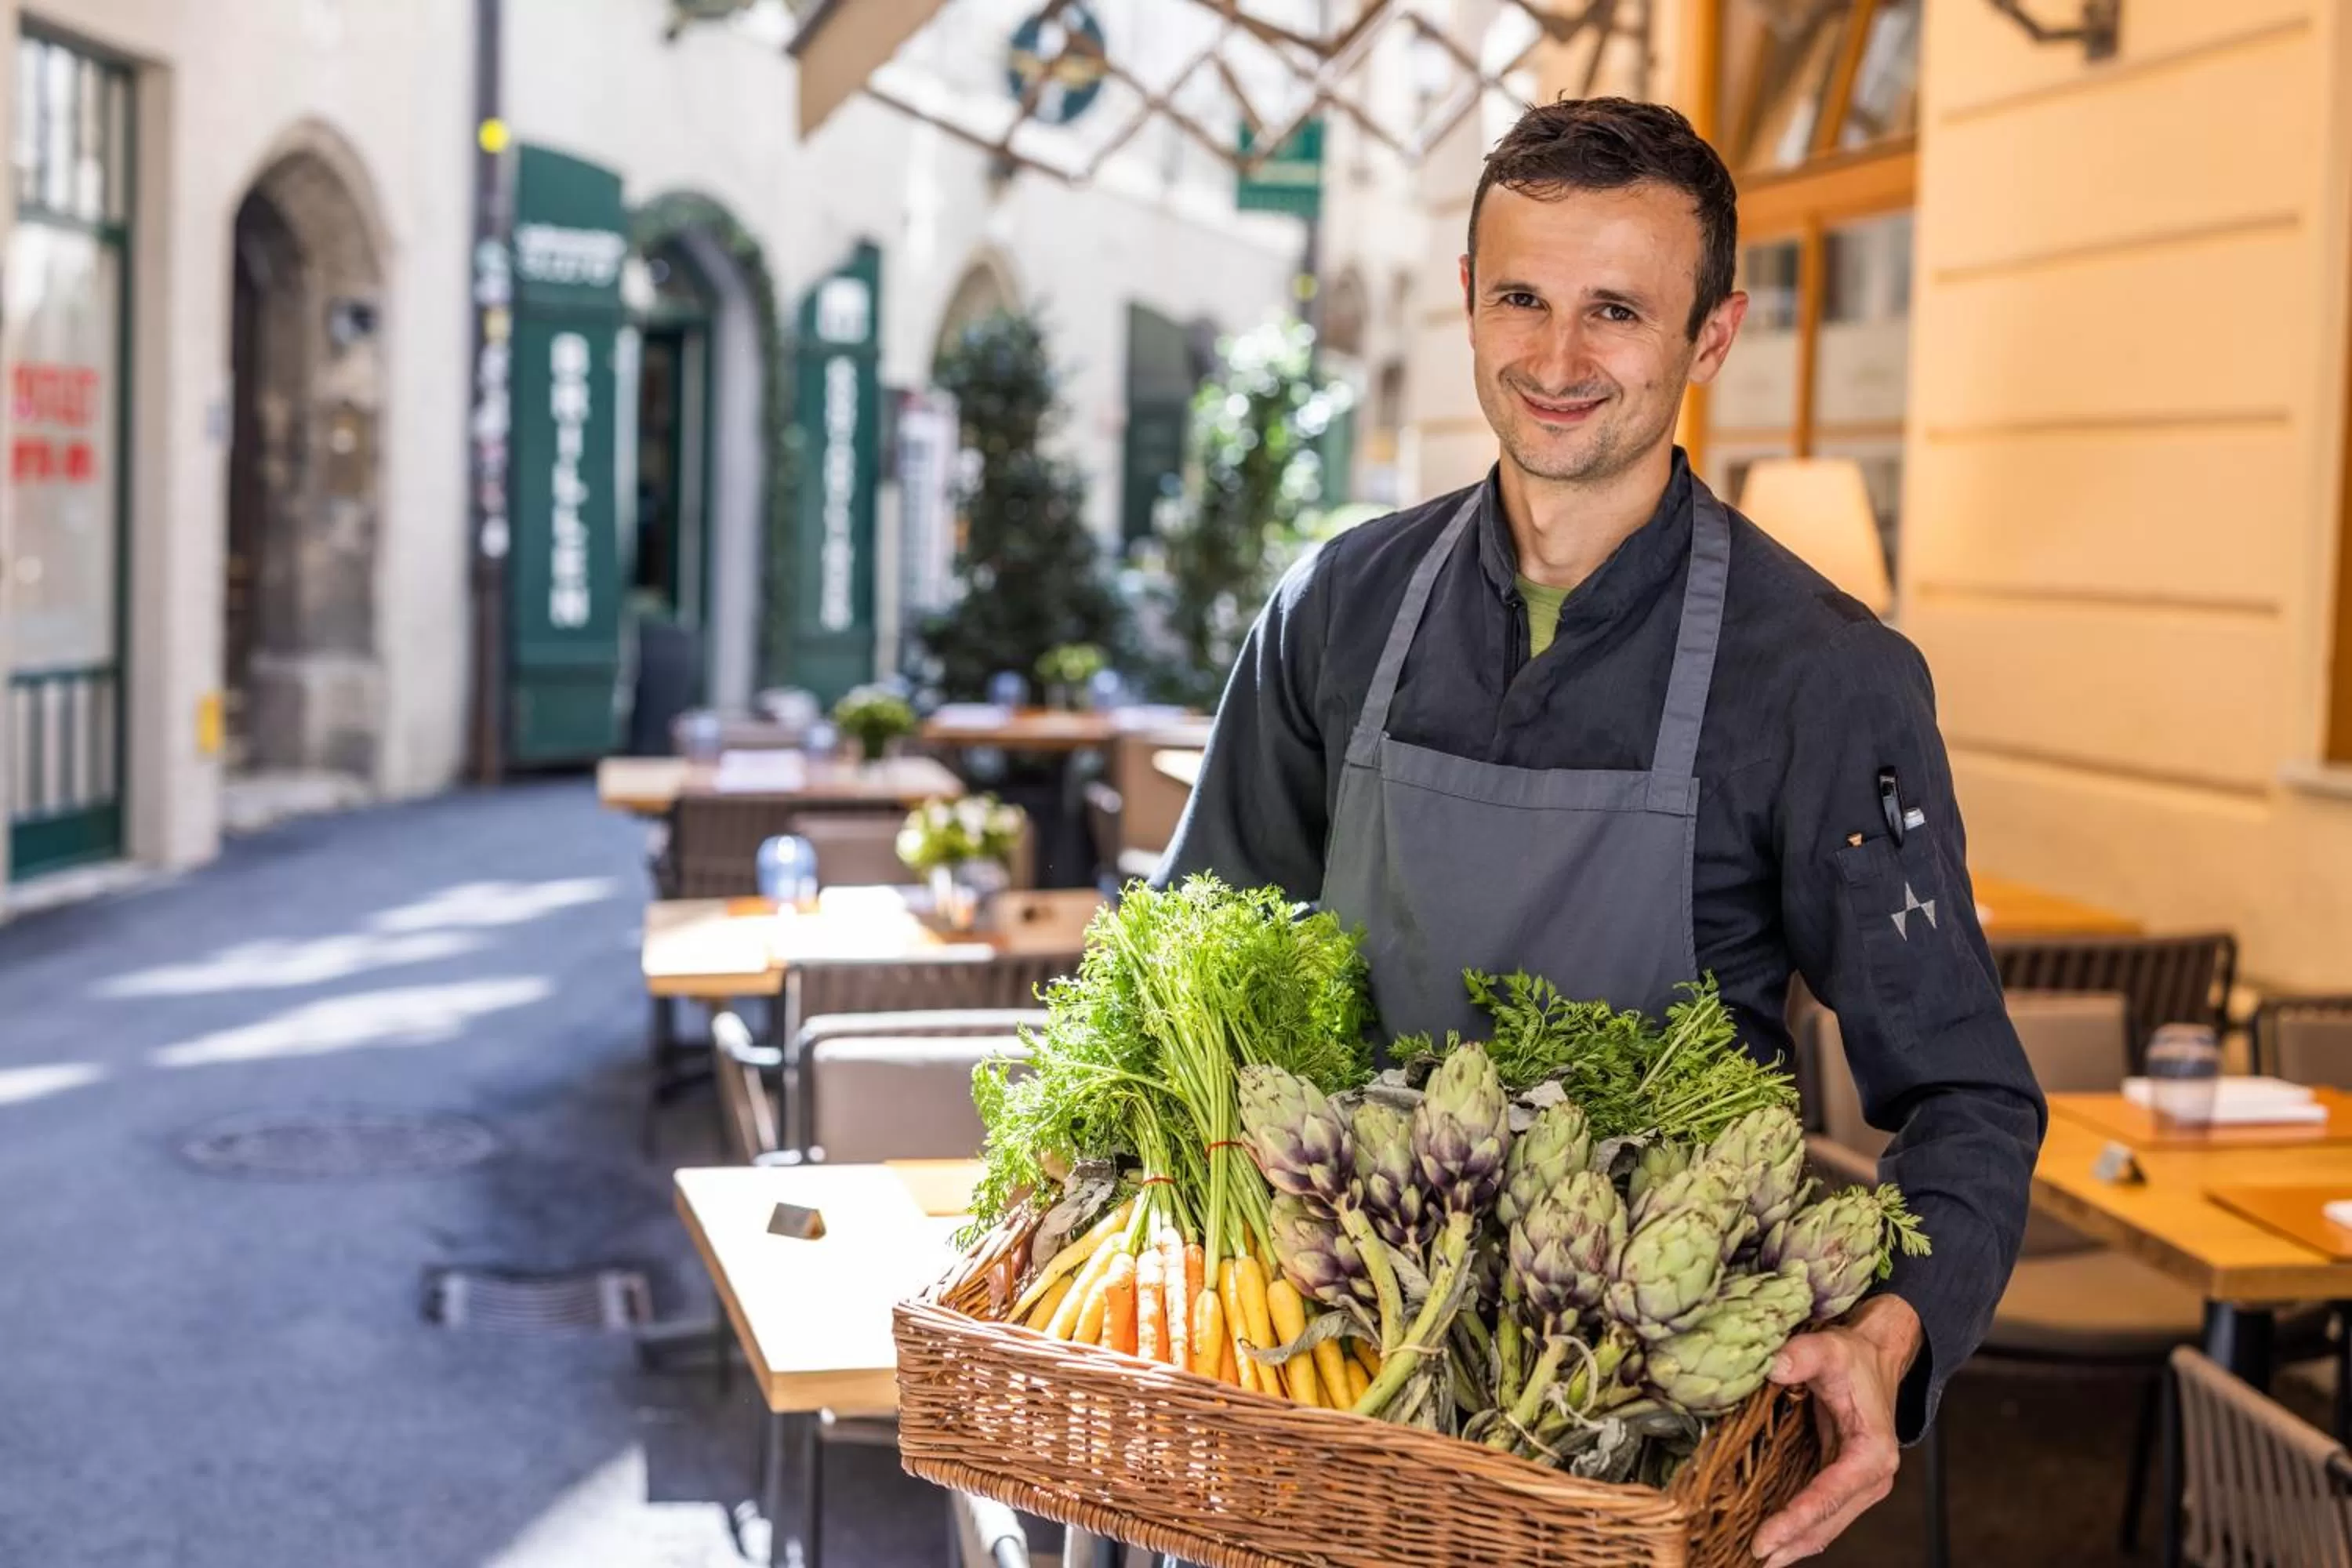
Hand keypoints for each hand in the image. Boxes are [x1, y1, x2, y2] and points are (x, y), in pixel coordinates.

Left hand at [1749, 1294, 1921, 1565]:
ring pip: (1826, 1527)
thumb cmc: (1853, 1357)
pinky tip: (1773, 1542)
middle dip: (1791, 1542)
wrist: (1874, 1360)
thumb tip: (1774, 1368)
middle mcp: (1872, 1478)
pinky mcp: (1845, 1485)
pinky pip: (1822, 1516)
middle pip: (1828, 1522)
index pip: (1830, 1495)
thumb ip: (1803, 1356)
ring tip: (1757, 1559)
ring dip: (1794, 1544)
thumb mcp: (1830, 1349)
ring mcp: (1860, 1486)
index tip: (1766, 1538)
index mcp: (1873, 1453)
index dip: (1796, 1519)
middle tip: (1753, 1556)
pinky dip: (1799, 1531)